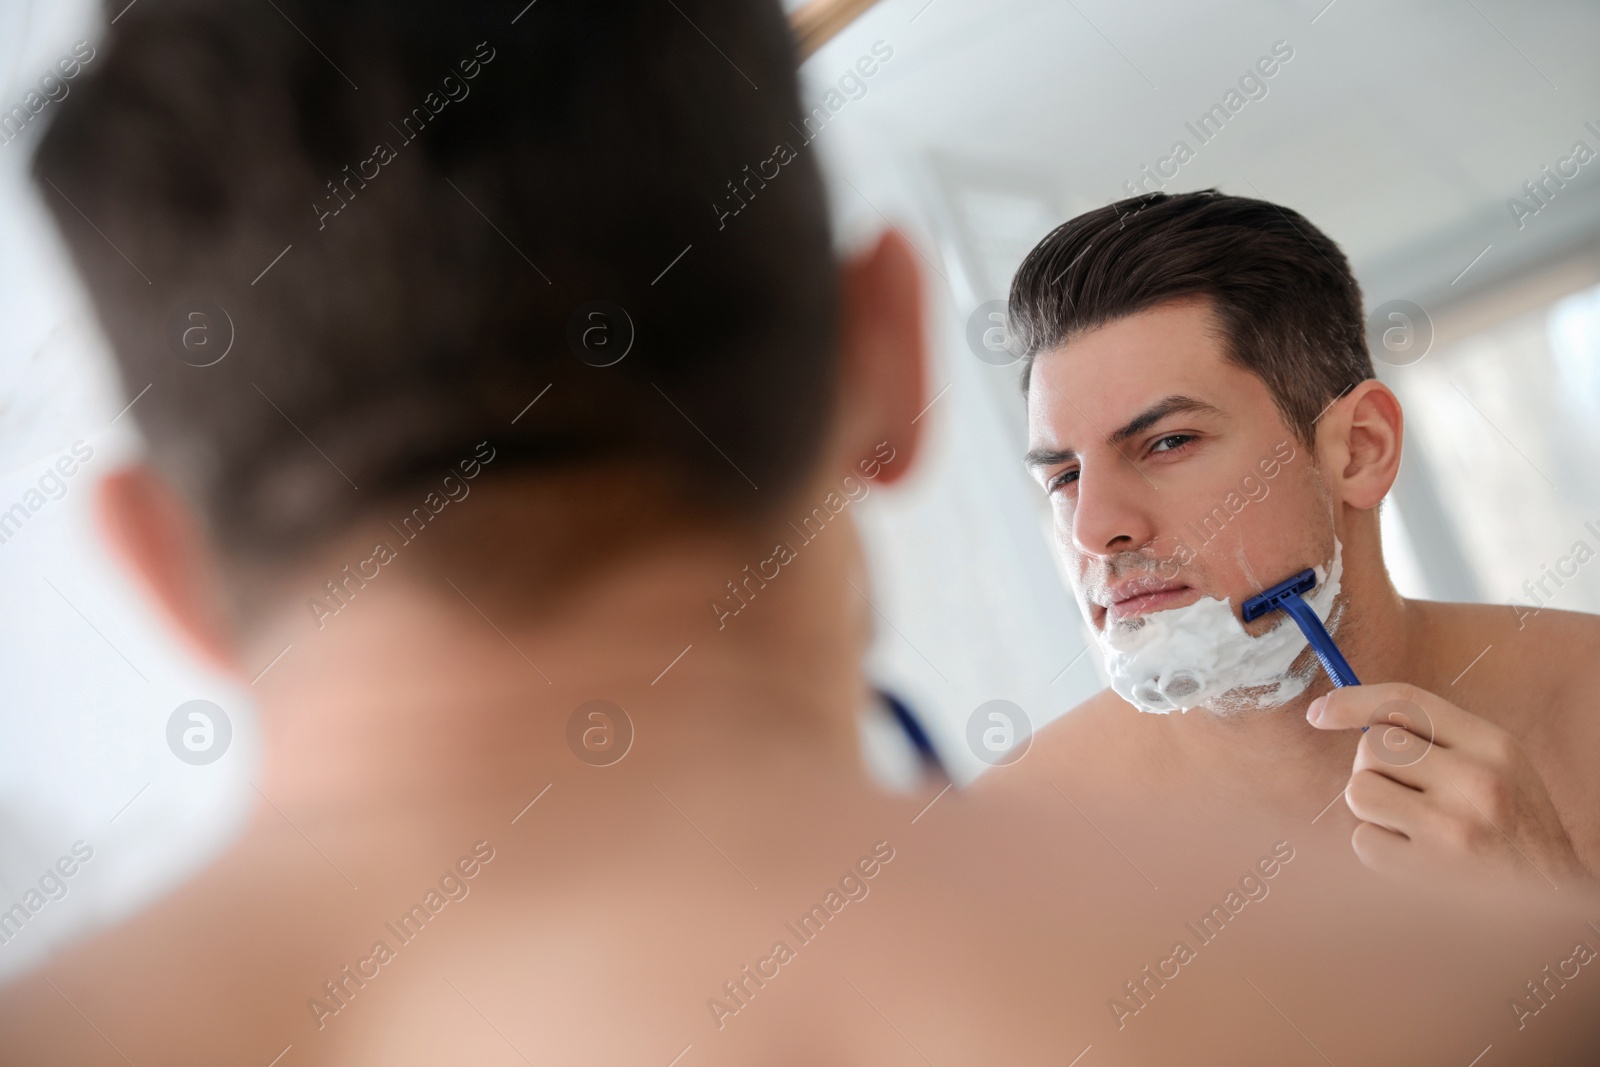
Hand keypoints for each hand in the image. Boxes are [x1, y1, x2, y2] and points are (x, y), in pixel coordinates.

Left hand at [1307, 682, 1592, 890]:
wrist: (1555, 901)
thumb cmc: (1514, 828)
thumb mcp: (1499, 766)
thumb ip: (1440, 738)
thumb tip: (1350, 715)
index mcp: (1494, 745)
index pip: (1405, 702)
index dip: (1352, 700)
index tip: (1319, 712)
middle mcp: (1477, 779)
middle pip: (1371, 746)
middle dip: (1372, 769)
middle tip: (1405, 795)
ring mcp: (1454, 826)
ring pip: (1359, 790)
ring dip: (1373, 809)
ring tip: (1413, 826)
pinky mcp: (1432, 870)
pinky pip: (1363, 841)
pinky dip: (1378, 849)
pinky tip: (1417, 858)